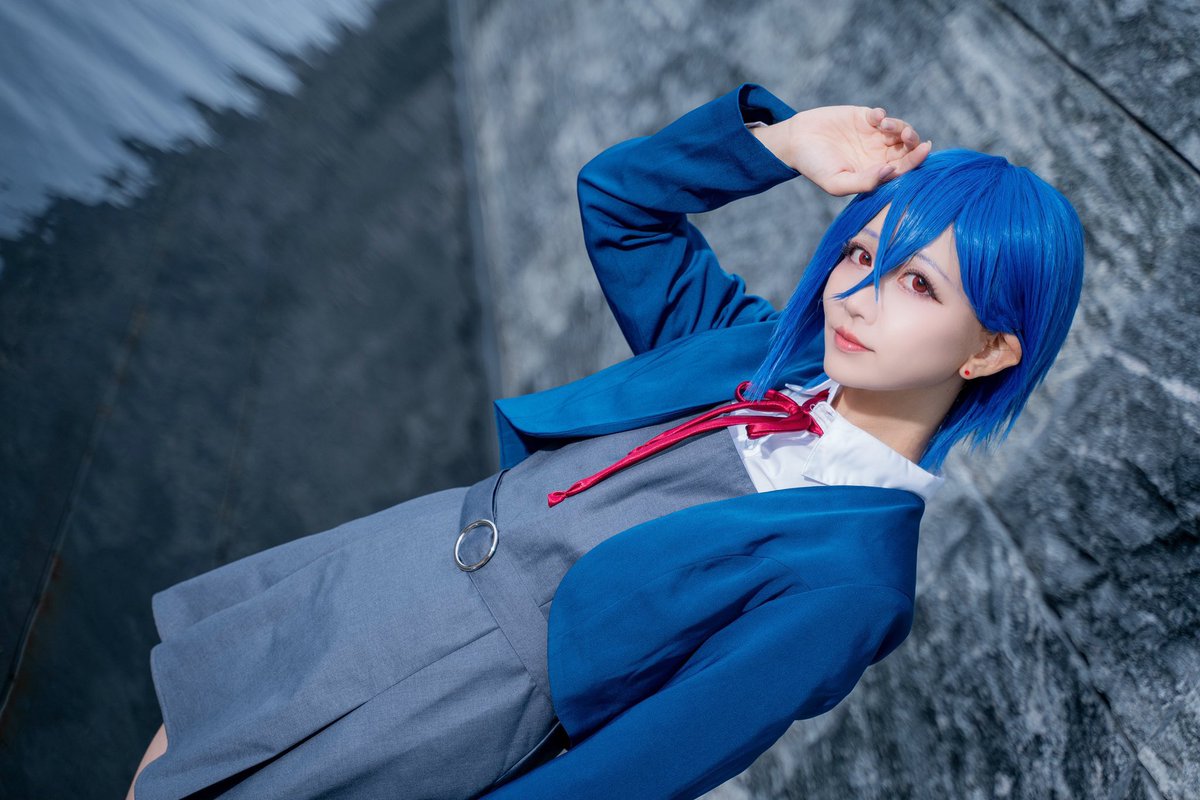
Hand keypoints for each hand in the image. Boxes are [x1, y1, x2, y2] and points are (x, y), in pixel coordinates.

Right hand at [751, 105, 930, 195]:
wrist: (796, 142)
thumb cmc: (815, 167)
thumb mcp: (837, 182)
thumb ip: (865, 181)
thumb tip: (891, 171)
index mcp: (875, 173)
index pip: (903, 169)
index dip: (916, 160)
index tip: (924, 150)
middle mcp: (878, 155)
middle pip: (907, 149)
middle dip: (912, 141)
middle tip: (906, 135)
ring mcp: (873, 136)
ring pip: (899, 131)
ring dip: (898, 126)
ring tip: (884, 126)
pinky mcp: (864, 118)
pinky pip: (882, 116)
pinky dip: (882, 115)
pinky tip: (873, 118)